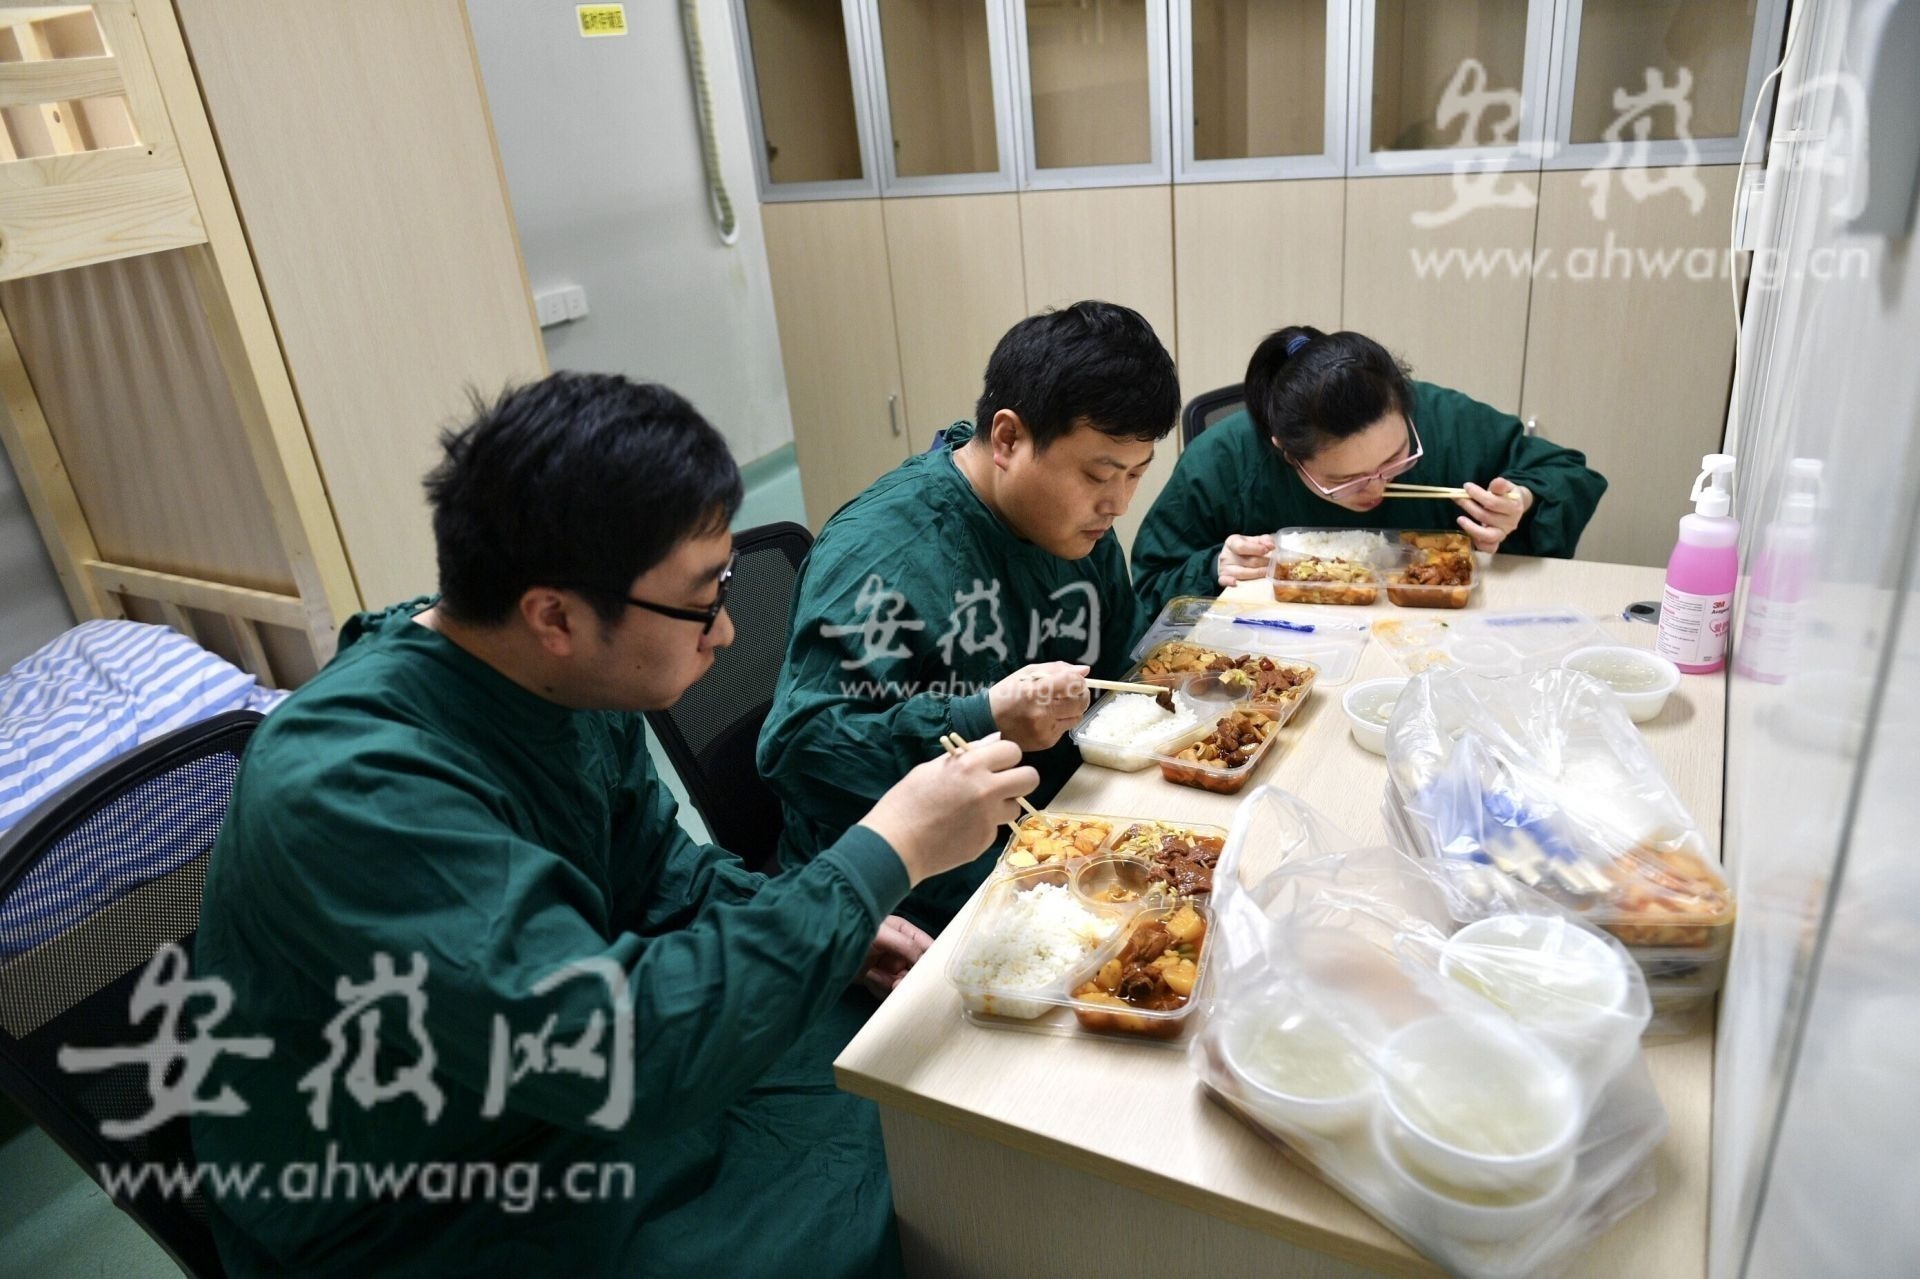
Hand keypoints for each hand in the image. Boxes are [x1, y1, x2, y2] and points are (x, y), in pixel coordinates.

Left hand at [856, 915, 932, 998]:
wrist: (826, 947)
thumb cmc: (854, 929)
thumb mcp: (881, 933)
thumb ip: (905, 944)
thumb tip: (923, 960)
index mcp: (904, 933)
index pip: (927, 947)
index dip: (933, 960)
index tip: (934, 974)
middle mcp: (899, 951)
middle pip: (916, 971)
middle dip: (908, 978)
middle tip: (898, 983)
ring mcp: (888, 966)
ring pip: (903, 984)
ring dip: (891, 984)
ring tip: (874, 975)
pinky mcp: (877, 979)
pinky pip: (888, 991)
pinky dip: (880, 988)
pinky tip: (868, 977)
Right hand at [858, 734, 1037, 884]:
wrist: (896, 843)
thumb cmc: (906, 801)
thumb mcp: (933, 768)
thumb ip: (969, 753)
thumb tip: (996, 739)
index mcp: (971, 765)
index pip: (1012, 751)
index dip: (1006, 756)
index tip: (997, 763)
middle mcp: (986, 790)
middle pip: (1030, 778)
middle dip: (1020, 779)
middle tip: (1003, 784)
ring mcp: (989, 817)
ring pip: (1016, 806)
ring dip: (1002, 805)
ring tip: (975, 809)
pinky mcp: (986, 840)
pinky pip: (995, 828)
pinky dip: (983, 826)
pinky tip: (960, 828)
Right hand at [988, 662, 1090, 750]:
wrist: (987, 721)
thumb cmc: (1007, 694)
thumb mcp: (1027, 673)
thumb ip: (1057, 669)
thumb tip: (1084, 671)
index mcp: (1035, 691)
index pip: (1073, 683)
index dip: (1078, 679)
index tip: (1073, 679)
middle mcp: (1041, 712)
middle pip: (1081, 701)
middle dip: (1081, 693)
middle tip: (1072, 691)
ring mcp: (1045, 729)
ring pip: (1077, 716)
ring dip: (1073, 708)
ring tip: (1059, 704)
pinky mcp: (1046, 742)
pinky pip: (1066, 728)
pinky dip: (1061, 720)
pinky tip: (1048, 717)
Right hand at [1216, 533, 1274, 588]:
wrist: (1231, 558)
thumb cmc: (1245, 549)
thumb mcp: (1253, 540)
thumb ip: (1264, 540)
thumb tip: (1271, 545)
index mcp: (1232, 542)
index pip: (1242, 546)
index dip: (1256, 549)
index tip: (1268, 550)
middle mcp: (1226, 555)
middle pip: (1247, 561)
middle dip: (1264, 563)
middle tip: (1276, 564)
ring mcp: (1224, 567)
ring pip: (1242, 573)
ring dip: (1258, 573)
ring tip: (1269, 572)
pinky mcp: (1223, 578)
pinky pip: (1224, 581)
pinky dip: (1229, 582)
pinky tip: (1235, 582)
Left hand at [1455, 479, 1531, 551]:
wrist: (1515, 506)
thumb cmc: (1506, 495)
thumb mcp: (1506, 486)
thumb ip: (1501, 485)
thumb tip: (1496, 483)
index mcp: (1514, 507)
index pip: (1493, 503)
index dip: (1477, 494)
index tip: (1466, 486)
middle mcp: (1511, 523)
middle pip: (1486, 517)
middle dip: (1469, 506)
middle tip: (1458, 498)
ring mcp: (1504, 534)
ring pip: (1488, 536)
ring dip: (1471, 528)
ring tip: (1459, 519)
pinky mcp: (1498, 542)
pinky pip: (1489, 548)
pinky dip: (1479, 544)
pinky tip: (1469, 535)